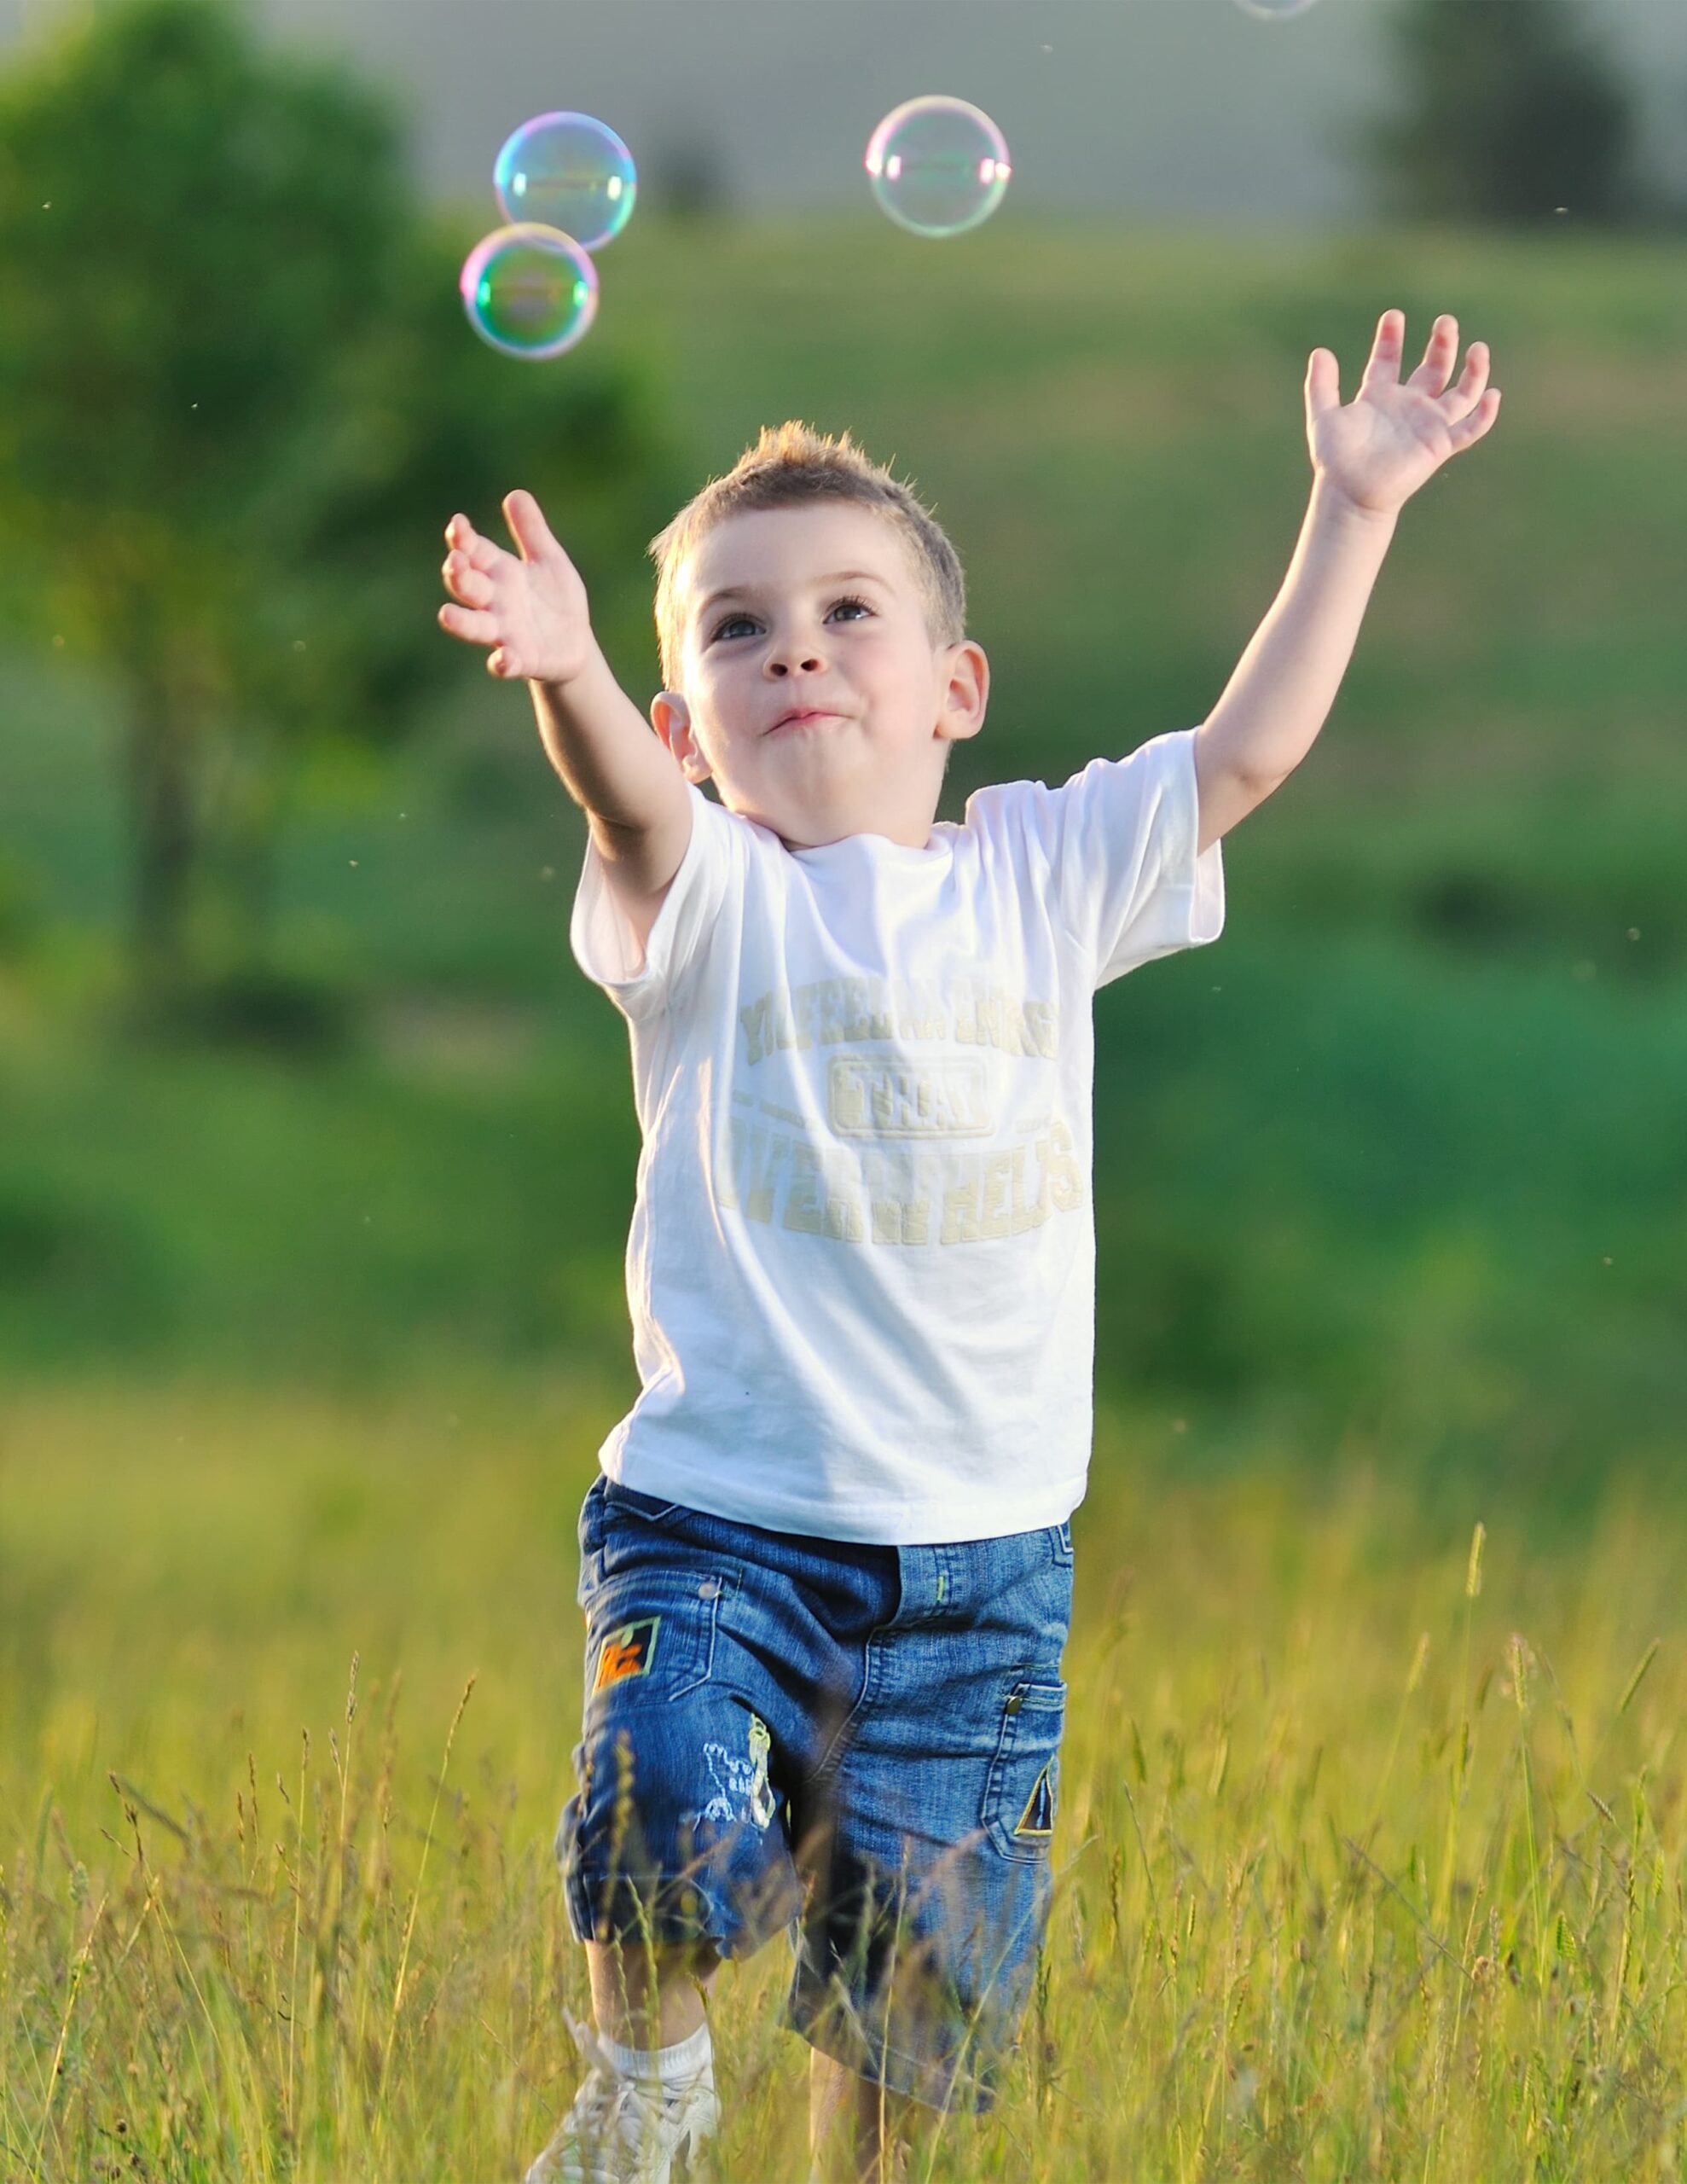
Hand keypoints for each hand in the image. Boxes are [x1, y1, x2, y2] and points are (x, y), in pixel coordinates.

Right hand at [437, 489, 596, 683]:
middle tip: (455, 562)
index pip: (475, 553)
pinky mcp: (522, 660)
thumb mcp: (548, 560)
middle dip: (459, 575)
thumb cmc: (554, 598)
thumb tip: (515, 494)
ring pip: (475, 626)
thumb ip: (532, 532)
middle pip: (468, 587)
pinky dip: (503, 662)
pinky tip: (503, 659)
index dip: (463, 539)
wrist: (574, 643)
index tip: (458, 524)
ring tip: (445, 614)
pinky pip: (507, 663)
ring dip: (460, 622)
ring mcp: (505, 633)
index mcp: (500, 573)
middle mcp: (495, 603)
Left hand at [1306, 310, 1500, 518]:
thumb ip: (1321, 386)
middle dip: (1441, 344)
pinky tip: (1492, 394)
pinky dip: (1484, 414)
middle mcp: (1408, 406)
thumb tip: (1319, 352)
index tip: (1393, 316)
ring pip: (1461, 392)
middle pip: (1433, 368)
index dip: (1391, 338)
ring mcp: (1427, 424)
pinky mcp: (1439, 445)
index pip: (1388, 359)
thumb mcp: (1324, 417)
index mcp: (1380, 396)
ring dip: (1474, 371)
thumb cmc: (1336, 460)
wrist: (1350, 493)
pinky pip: (1469, 428)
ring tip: (1478, 347)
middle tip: (1445, 321)